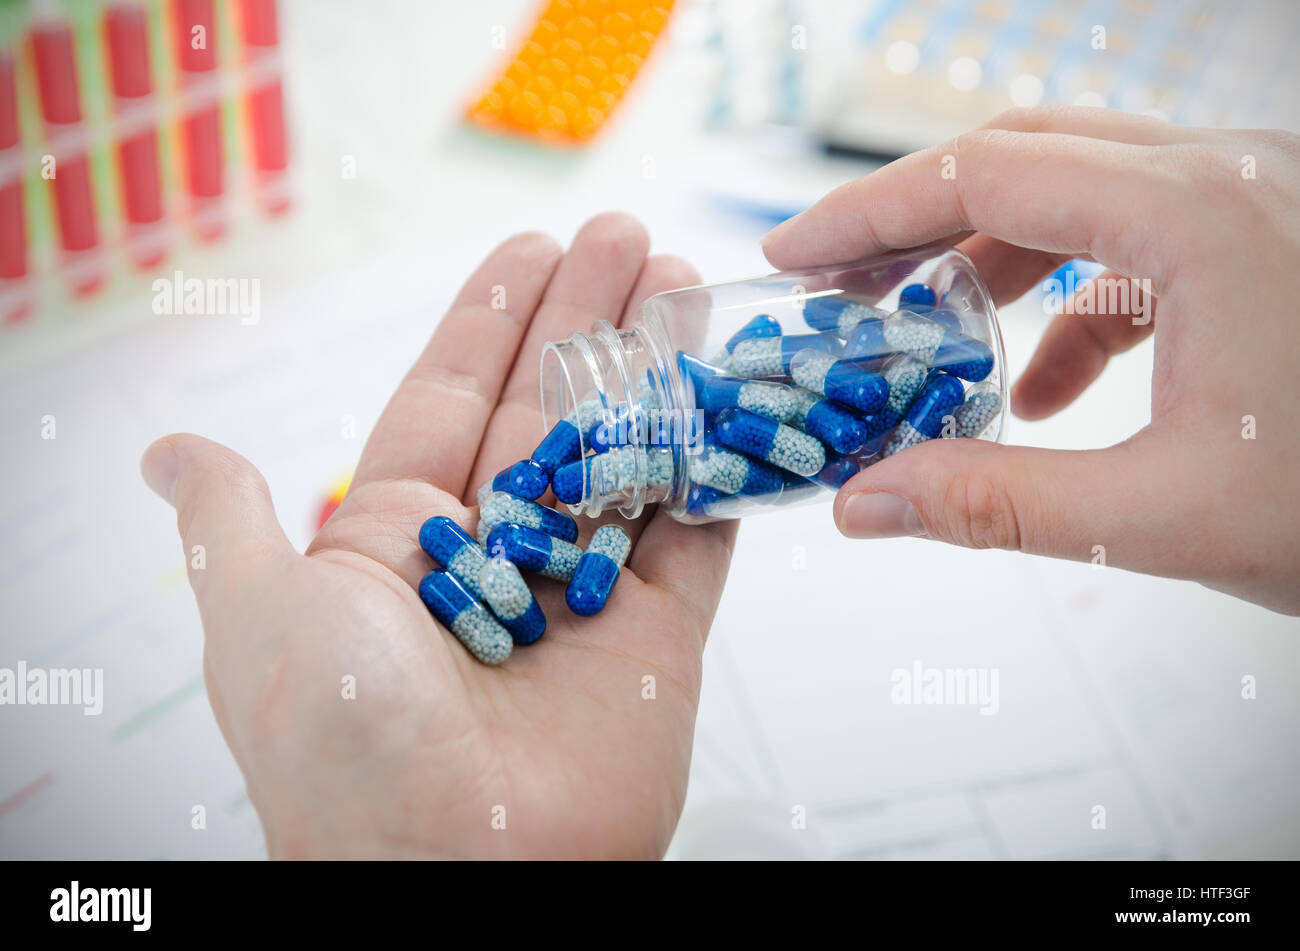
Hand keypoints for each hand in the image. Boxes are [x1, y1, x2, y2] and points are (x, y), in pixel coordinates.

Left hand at [140, 213, 735, 857]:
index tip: (535, 246)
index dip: (493, 319)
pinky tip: (728, 392)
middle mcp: (494, 559)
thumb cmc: (343, 746)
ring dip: (655, 372)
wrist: (461, 875)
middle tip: (630, 240)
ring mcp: (583, 595)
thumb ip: (231, 521)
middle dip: (588, 321)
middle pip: (549, 412)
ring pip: (627, 456)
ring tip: (683, 287)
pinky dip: (716, 463)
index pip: (449, 399)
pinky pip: (696, 535)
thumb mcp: (260, 615)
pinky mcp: (660, 639)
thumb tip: (167, 449)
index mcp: (399, 542)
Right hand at [763, 108, 1299, 614]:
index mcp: (1203, 216)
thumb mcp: (1164, 513)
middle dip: (917, 220)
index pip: (986, 173)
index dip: (868, 214)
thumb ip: (995, 504)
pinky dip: (1068, 300)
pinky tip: (1041, 387)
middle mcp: (1229, 176)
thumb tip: (864, 504)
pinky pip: (1134, 240)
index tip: (793, 258)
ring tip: (922, 332)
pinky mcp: (1262, 241)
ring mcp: (1252, 200)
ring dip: (988, 257)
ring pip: (1078, 188)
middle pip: (1025, 155)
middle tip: (838, 285)